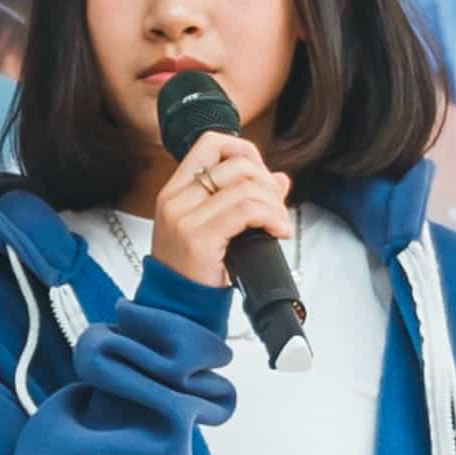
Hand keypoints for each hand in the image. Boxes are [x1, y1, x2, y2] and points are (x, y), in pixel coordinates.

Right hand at [145, 119, 294, 297]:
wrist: (176, 311)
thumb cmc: (193, 274)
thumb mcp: (213, 229)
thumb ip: (242, 200)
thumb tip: (280, 179)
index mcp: (175, 192)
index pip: (211, 143)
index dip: (245, 151)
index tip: (261, 178)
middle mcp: (176, 199)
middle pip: (237, 163)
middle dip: (267, 182)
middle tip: (276, 209)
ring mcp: (185, 218)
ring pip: (247, 187)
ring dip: (274, 205)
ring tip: (278, 225)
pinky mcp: (199, 237)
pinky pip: (247, 210)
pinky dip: (272, 218)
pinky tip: (277, 232)